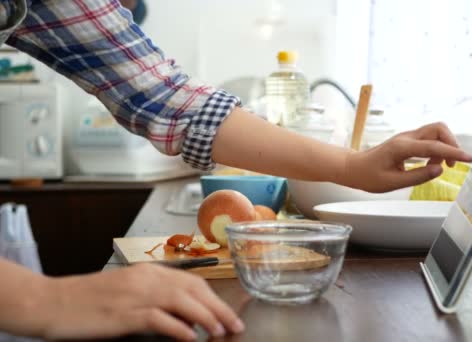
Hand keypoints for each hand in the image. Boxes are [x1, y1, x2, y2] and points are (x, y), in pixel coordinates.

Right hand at [37, 264, 243, 339]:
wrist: (50, 302)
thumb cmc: (86, 301)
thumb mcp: (126, 292)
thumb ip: (153, 298)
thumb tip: (183, 315)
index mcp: (147, 271)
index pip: (191, 281)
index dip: (213, 297)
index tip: (227, 312)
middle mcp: (145, 278)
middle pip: (193, 290)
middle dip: (218, 308)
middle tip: (234, 325)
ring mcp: (134, 294)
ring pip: (181, 301)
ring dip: (206, 317)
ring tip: (220, 332)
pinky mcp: (123, 313)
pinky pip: (158, 318)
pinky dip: (178, 327)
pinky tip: (191, 337)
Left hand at [343, 122, 471, 192]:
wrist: (353, 167)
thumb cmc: (369, 176)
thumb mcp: (392, 183)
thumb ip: (418, 176)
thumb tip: (440, 170)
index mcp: (401, 147)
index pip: (433, 146)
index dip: (453, 152)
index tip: (468, 158)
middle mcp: (406, 138)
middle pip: (438, 129)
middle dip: (451, 143)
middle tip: (453, 164)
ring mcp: (407, 137)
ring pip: (435, 132)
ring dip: (444, 146)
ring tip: (440, 166)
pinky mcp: (408, 141)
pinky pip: (428, 139)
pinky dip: (436, 149)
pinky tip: (431, 164)